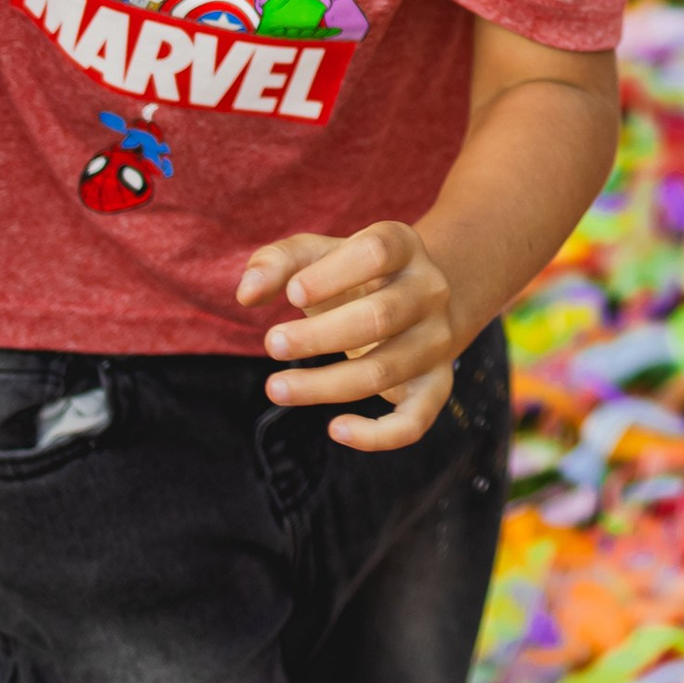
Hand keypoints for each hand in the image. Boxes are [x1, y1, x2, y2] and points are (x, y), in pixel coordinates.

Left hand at [238, 221, 463, 450]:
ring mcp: (437, 339)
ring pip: (385, 370)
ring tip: (276, 387)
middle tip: (271, 343)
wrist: (412, 299)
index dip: (331, 274)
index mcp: (405, 247)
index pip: (377, 252)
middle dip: (319, 336)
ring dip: (325, 386)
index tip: (290, 293)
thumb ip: (277, 263)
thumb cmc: (351, 275)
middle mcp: (430, 291)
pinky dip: (378, 435)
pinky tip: (335, 429)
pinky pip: (416, 420)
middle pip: (381, 315)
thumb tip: (247, 293)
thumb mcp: (317, 256)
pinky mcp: (436, 383)